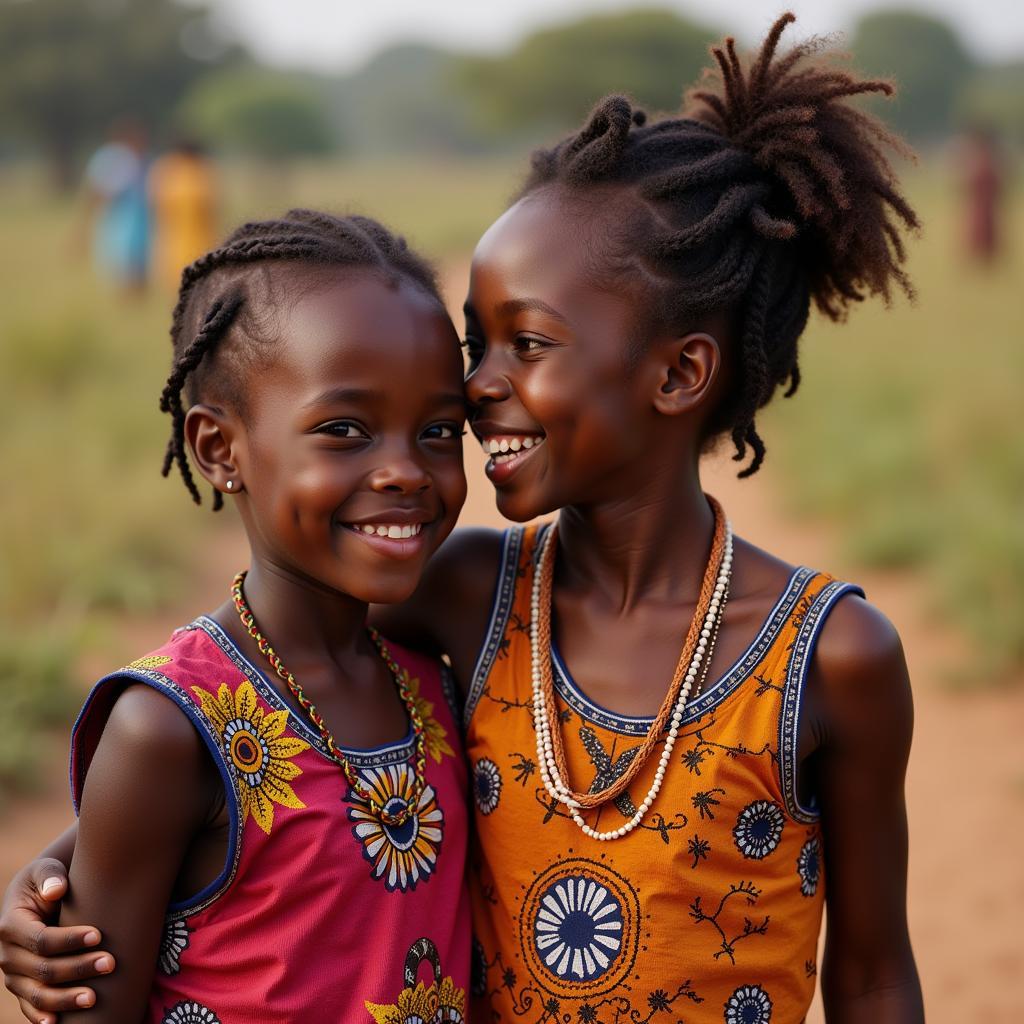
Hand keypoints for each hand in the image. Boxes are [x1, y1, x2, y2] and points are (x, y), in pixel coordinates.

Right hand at [0, 859, 113, 1023]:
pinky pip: (31, 1007)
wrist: (39, 897)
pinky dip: (43, 1017)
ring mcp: (14, 975)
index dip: (69, 940)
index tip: (99, 934)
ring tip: (95, 998)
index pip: (41, 939)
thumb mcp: (45, 870)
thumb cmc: (47, 882)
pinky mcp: (23, 987)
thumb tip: (57, 890)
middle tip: (110, 963)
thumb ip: (50, 876)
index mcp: (11, 926)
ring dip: (66, 999)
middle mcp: (8, 955)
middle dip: (78, 968)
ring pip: (38, 994)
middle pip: (43, 969)